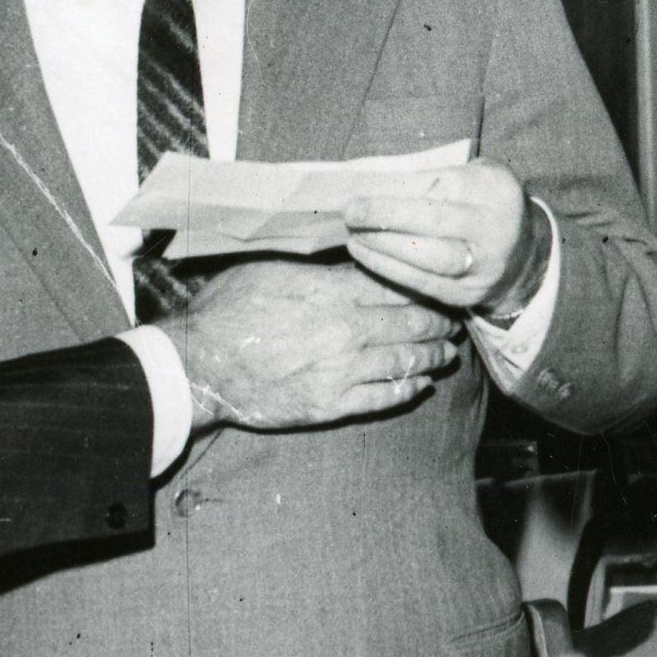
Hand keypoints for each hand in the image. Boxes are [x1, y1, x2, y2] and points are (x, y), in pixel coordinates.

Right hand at [164, 258, 460, 433]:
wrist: (201, 364)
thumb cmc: (229, 309)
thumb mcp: (273, 268)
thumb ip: (320, 266)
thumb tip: (354, 252)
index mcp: (333, 291)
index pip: (397, 285)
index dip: (424, 286)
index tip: (439, 286)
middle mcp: (346, 329)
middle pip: (412, 322)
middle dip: (440, 322)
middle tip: (455, 321)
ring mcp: (343, 370)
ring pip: (406, 361)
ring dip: (433, 356)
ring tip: (446, 354)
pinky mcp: (332, 404)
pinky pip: (384, 397)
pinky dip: (408, 390)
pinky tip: (420, 385)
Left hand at [343, 160, 545, 315]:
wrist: (522, 256)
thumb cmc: (480, 206)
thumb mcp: (471, 178)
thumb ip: (432, 177)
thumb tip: (372, 181)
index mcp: (495, 187)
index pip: (441, 183)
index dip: (398, 187)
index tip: (362, 186)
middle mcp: (495, 226)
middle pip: (435, 219)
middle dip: (386, 214)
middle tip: (351, 211)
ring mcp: (484, 264)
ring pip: (430, 256)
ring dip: (385, 245)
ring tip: (354, 235)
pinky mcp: (468, 293)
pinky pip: (423, 282)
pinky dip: (389, 268)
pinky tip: (365, 255)